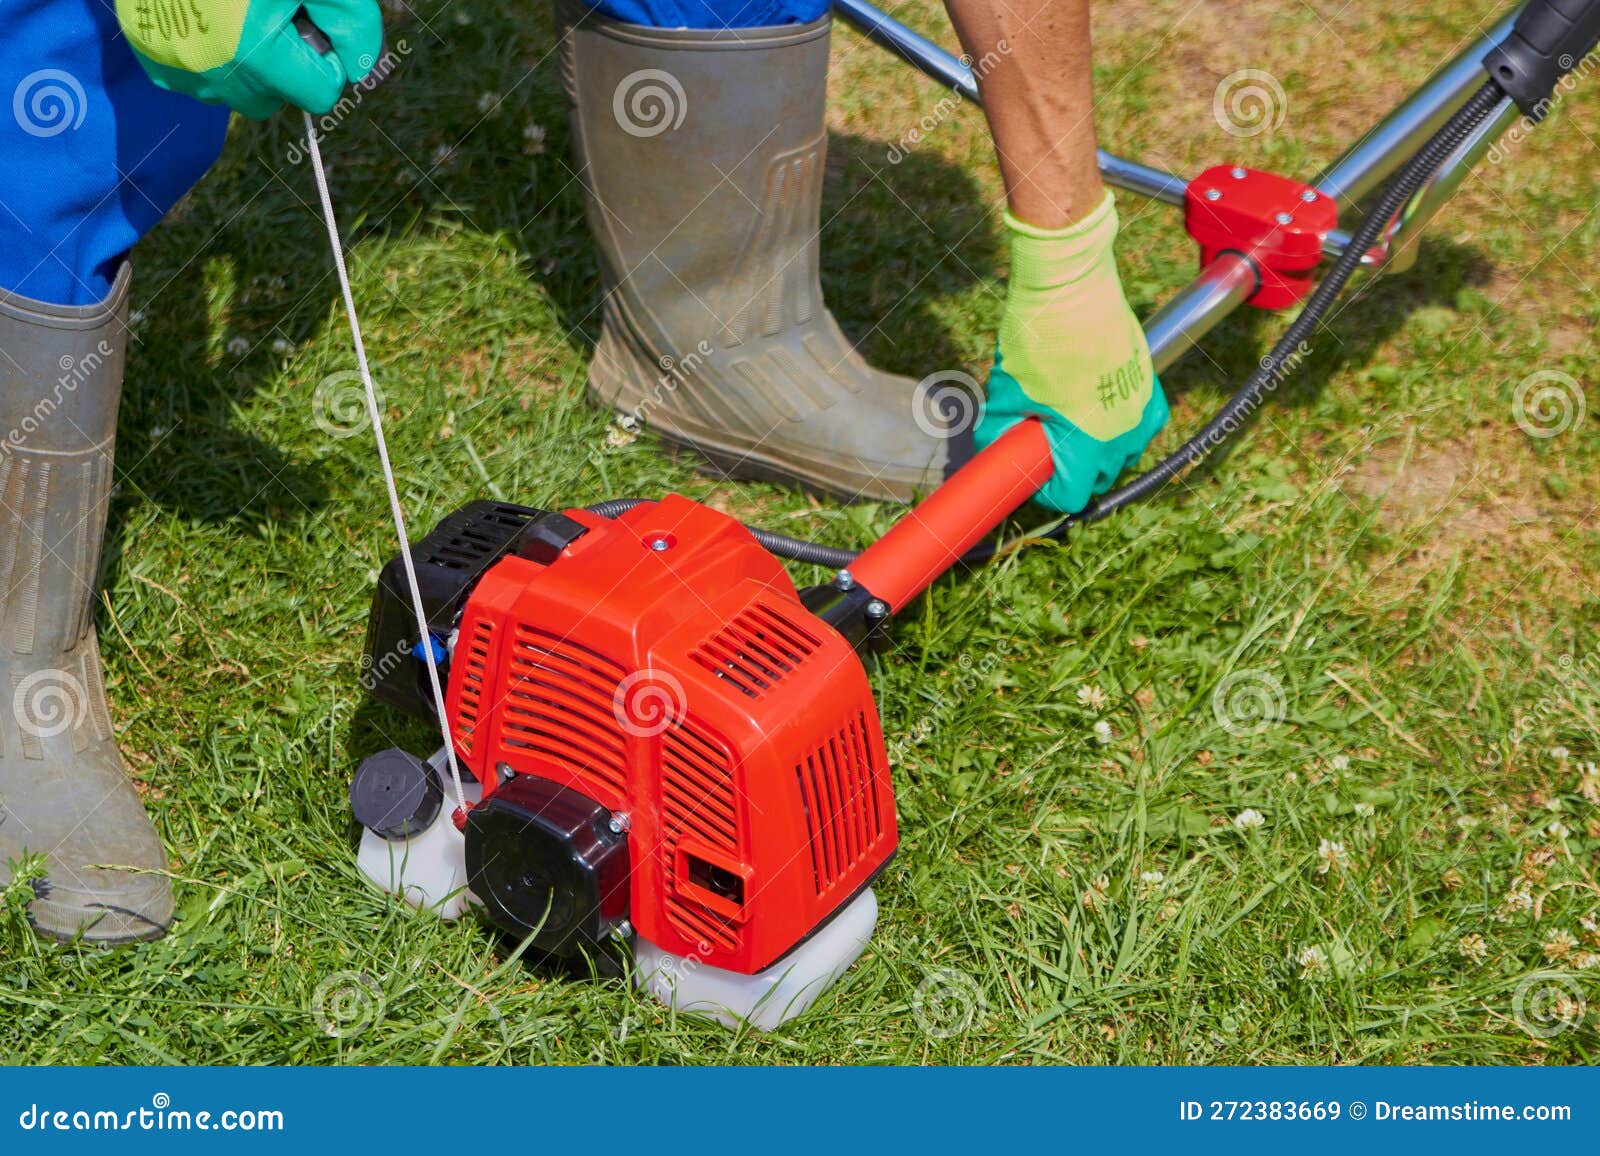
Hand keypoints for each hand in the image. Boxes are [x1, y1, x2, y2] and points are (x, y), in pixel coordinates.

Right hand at [116, 0, 381, 118]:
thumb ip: (351, 21)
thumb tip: (361, 71)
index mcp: (255, 54)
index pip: (320, 93)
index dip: (326, 60)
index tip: (311, 25)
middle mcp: (213, 74)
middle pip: (276, 99)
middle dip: (285, 64)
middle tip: (270, 13)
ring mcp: (179, 72)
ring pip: (237, 92)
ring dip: (247, 62)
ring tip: (237, 10)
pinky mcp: (154, 62)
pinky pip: (200, 78)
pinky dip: (210, 53)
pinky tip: (207, 13)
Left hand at [973, 191, 1168, 513]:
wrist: (1071, 284)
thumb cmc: (1037, 337)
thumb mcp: (1006, 392)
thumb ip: (999, 433)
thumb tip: (990, 455)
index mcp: (1088, 442)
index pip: (1072, 495)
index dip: (1046, 491)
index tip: (1030, 475)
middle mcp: (1123, 432)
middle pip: (1099, 478)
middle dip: (1070, 470)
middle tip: (1043, 447)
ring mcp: (1141, 407)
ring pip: (1122, 453)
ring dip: (1097, 450)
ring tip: (1068, 425)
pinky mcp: (1149, 382)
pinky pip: (1141, 423)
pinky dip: (1121, 425)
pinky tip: (1097, 410)